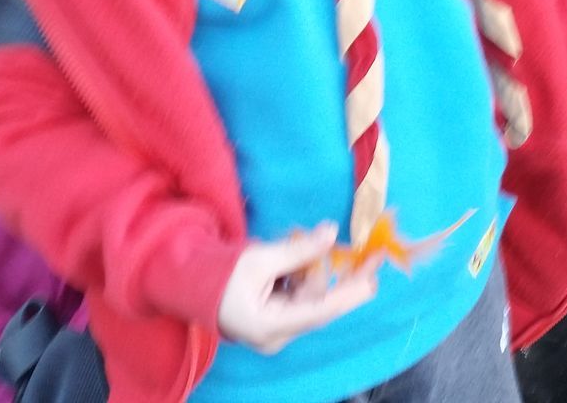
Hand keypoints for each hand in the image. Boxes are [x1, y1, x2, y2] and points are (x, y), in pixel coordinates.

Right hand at [218, 225, 379, 353]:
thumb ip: (297, 250)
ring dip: (319, 269)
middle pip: (321, 303)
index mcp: (270, 326)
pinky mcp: (279, 317)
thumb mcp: (259, 260)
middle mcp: (279, 333)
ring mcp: (279, 327)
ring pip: (313, 295)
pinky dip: (306, 274)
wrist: (193, 286)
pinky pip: (303, 294)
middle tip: (373, 255)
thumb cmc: (221, 275)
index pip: (319, 311)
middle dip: (345, 277)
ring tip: (313, 243)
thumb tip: (330, 232)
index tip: (373, 278)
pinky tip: (302, 255)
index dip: (349, 293)